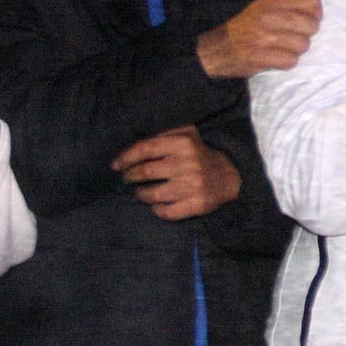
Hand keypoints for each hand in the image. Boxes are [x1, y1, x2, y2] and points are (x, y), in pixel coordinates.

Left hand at [112, 125, 239, 219]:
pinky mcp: (197, 204)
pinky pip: (167, 211)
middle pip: (146, 171)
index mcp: (184, 143)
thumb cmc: (201, 155)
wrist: (230, 177)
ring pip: (154, 194)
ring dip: (141, 194)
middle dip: (130, 176)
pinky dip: (157, 210)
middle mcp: (188, 163)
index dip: (126, 157)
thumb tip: (137, 146)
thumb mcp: (189, 135)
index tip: (116, 165)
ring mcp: (193, 186)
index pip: (146, 149)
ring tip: (140, 192)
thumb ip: (165, 134)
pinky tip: (156, 205)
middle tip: (126, 178)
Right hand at [197, 0, 321, 77]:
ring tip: (285, 48)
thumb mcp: (263, 3)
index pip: (312, 2)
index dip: (316, 13)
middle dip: (308, 33)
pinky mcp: (261, 56)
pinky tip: (278, 57)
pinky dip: (287, 61)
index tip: (309, 19)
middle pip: (311, 25)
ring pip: (303, 45)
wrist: (218, 47)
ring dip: (297, 49)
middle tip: (297, 36)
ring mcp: (265, 37)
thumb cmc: (247, 25)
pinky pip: (291, 60)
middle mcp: (269, 16)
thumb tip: (315, 1)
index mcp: (272, 1)